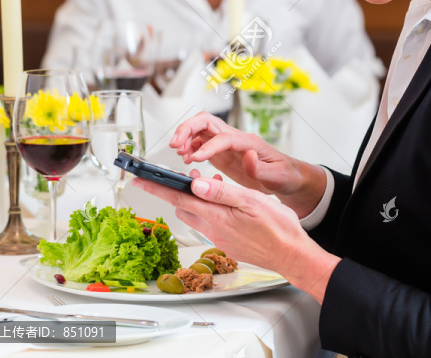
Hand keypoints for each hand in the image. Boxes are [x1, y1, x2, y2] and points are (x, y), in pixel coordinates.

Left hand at [130, 175, 340, 302]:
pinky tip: (226, 203)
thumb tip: (196, 184)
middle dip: (178, 190)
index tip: (138, 179)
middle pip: (183, 207)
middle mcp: (213, 229)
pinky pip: (209, 223)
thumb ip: (223, 193)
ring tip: (212, 185)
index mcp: (216, 217)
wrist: (292, 256)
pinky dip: (210, 210)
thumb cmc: (278, 228)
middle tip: (185, 174)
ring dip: (196, 200)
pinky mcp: (226, 243)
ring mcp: (219, 238)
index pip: (178, 198)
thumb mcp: (252, 202)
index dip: (156, 187)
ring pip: (196, 214)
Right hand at [170, 111, 326, 216]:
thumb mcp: (278, 176)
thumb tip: (248, 156)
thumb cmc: (285, 175)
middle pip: (206, 121)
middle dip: (187, 129)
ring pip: (200, 129)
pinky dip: (190, 147)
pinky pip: (201, 142)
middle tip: (175, 145)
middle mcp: (236, 138)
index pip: (223, 137)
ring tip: (178, 153)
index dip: (207, 146)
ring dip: (185, 137)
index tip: (194, 158)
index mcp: (248, 142)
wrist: (287, 178)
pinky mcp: (222, 152)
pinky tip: (186, 159)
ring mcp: (227, 144)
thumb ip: (261, 168)